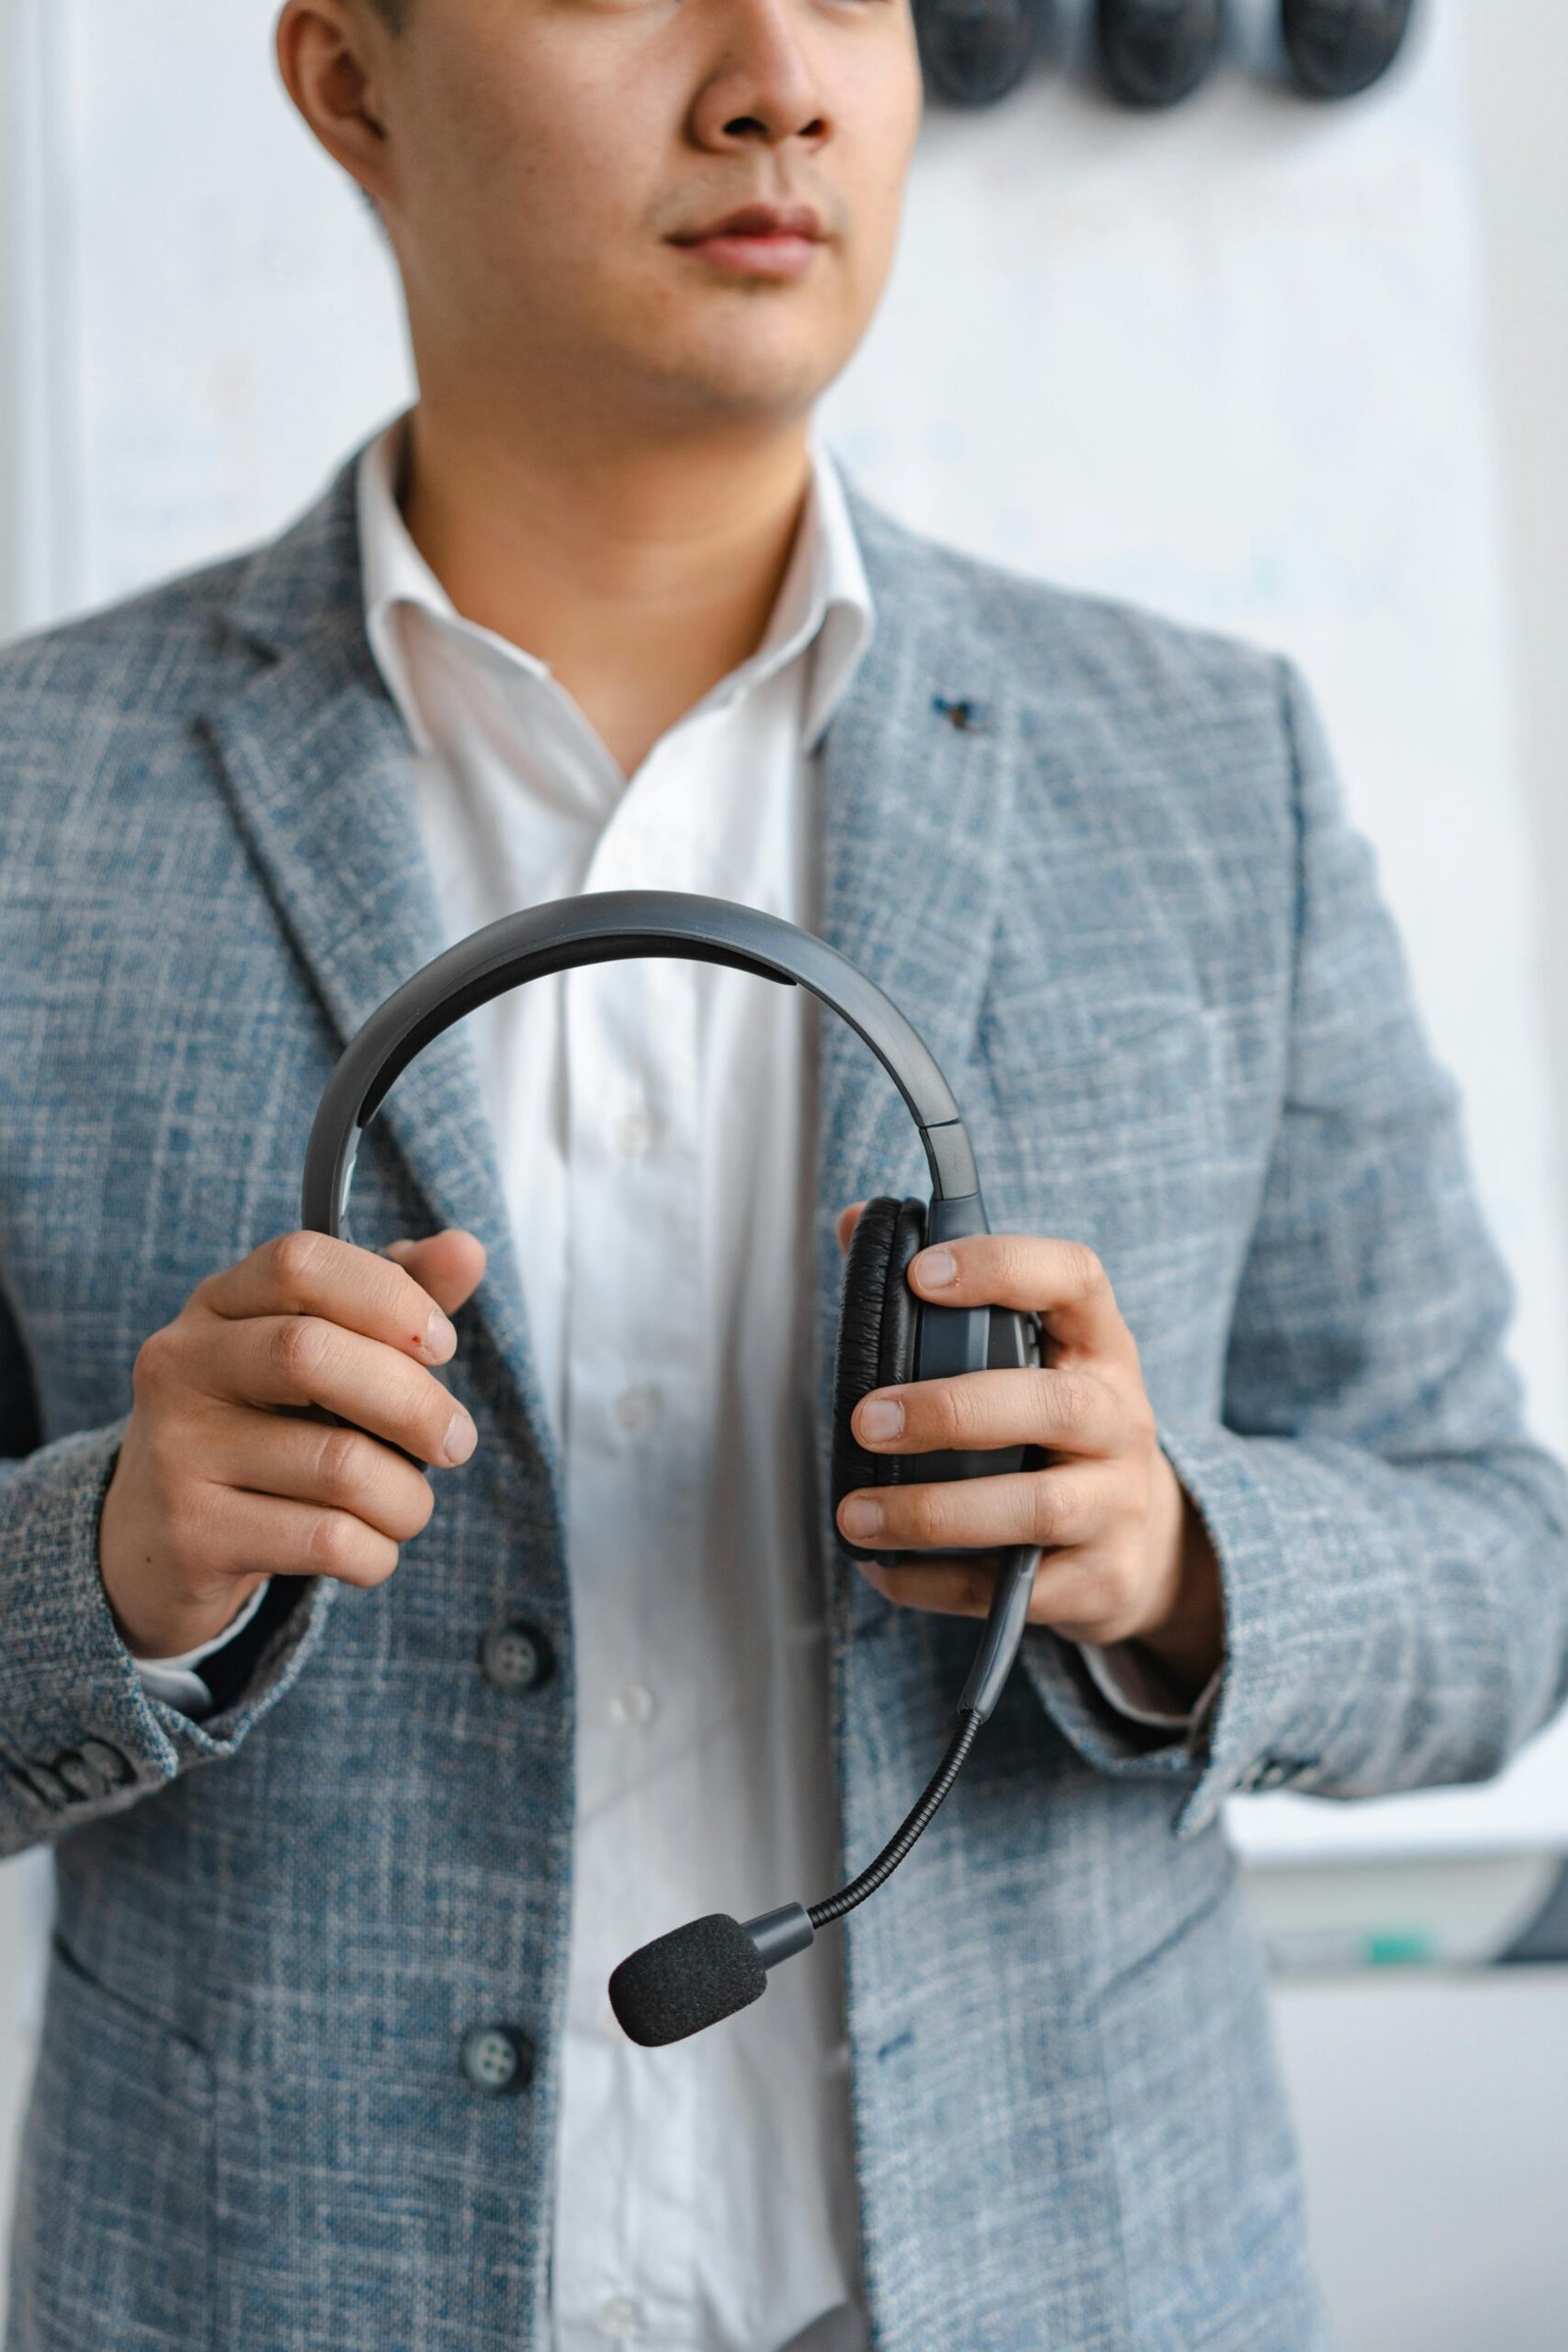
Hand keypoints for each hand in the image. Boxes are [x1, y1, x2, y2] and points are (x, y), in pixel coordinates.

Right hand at [98, 1227, 486, 1659]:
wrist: (153, 1547)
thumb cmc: (262, 1432)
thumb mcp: (315, 1357)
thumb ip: (392, 1302)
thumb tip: (466, 1249)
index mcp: (217, 1306)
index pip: (300, 1262)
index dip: (388, 1295)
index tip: (441, 1345)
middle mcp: (181, 1366)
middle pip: (312, 1353)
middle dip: (414, 1402)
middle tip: (456, 1441)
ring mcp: (177, 1452)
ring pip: (339, 1464)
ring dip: (408, 1498)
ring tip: (407, 1507)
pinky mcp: (193, 1537)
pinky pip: (327, 1540)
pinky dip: (377, 1553)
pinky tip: (368, 1550)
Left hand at [833, 1202, 1223, 1702]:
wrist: (1146, 1546)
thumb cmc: (1056, 1435)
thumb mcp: (1028, 1360)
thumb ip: (939, 1296)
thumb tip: (851, 1221)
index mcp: (1099, 1346)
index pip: (1074, 1279)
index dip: (1001, 1267)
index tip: (919, 1272)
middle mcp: (1120, 1420)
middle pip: (1054, 1404)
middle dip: (953, 1411)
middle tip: (868, 1420)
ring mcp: (1118, 1504)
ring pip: (1036, 1507)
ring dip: (934, 1511)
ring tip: (855, 1515)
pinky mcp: (1102, 1582)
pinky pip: (1012, 1589)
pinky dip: (936, 1582)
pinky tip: (882, 1569)